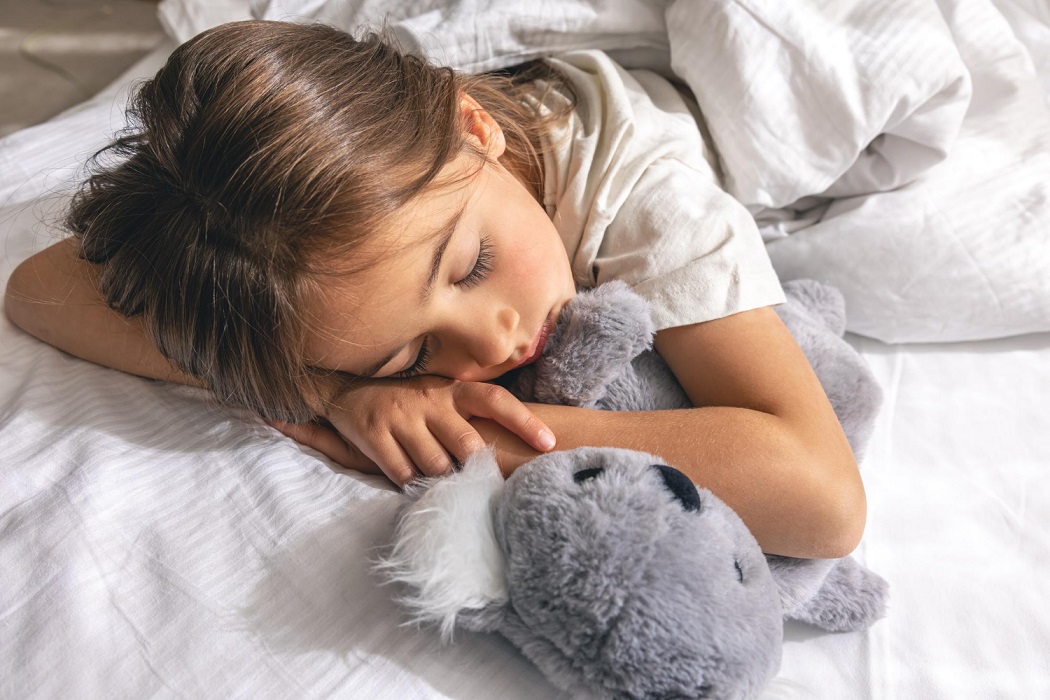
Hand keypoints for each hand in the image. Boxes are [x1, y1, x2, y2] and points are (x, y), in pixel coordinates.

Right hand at [277, 377, 556, 486]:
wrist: (344, 385)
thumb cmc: (407, 398)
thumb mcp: (439, 395)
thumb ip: (470, 414)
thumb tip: (515, 446)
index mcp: (452, 390)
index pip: (496, 400)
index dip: (524, 421)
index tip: (549, 444)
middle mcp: (429, 401)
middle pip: (467, 444)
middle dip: (477, 470)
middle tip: (484, 487)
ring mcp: (401, 417)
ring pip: (436, 465)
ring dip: (444, 483)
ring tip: (447, 491)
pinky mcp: (375, 434)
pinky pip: (402, 473)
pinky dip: (412, 486)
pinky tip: (416, 488)